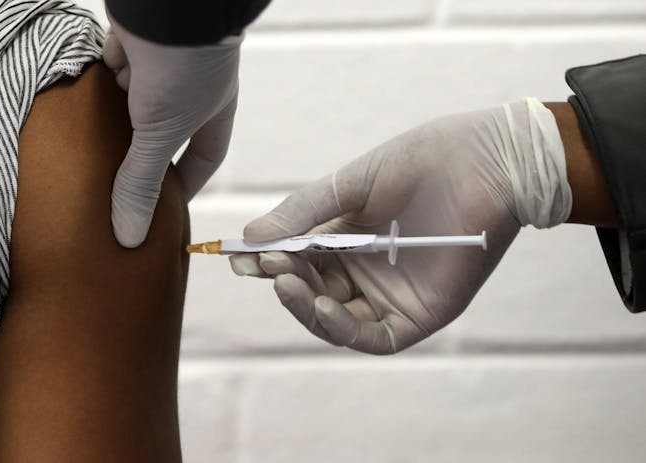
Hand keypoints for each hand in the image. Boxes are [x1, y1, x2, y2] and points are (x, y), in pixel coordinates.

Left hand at [103, 17, 240, 246]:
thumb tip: (129, 238)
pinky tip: (85, 100)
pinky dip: (102, 82)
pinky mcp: (133, 42)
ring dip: (118, 119)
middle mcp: (190, 90)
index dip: (188, 183)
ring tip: (94, 151)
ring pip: (136, 101)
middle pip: (166, 132)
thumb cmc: (184, 68)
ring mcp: (162, 65)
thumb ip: (142, 182)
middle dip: (145, 155)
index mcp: (212, 112)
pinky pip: (114, 68)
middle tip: (121, 184)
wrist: (168, 2)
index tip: (168, 207)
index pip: (204, 157)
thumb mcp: (161, 134)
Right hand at [230, 99, 571, 353]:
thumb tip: (250, 240)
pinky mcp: (419, 315)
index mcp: (348, 238)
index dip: (269, 261)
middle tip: (267, 262)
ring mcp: (392, 295)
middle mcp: (366, 271)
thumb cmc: (425, 161)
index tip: (239, 255)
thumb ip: (304, 212)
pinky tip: (321, 305)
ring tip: (285, 279)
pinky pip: (373, 337)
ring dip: (305, 306)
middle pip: (312, 292)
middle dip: (285, 280)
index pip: (298, 260)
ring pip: (336, 320)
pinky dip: (342, 327)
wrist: (490, 160)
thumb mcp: (351, 184)